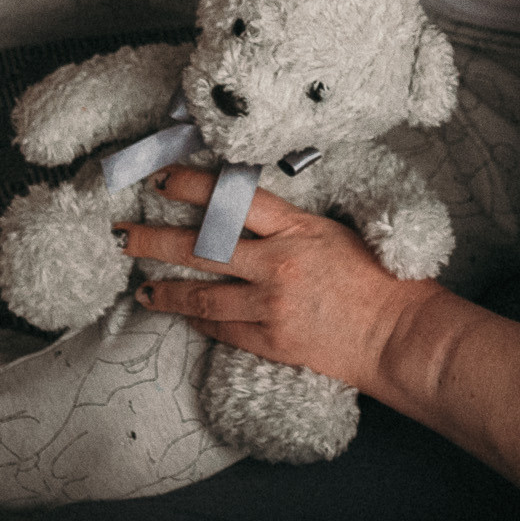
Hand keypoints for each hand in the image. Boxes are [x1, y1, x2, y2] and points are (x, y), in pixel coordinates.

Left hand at [121, 169, 434, 389]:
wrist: (396, 333)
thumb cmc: (379, 278)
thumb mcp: (335, 233)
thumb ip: (291, 224)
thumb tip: (248, 212)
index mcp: (298, 229)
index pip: (233, 199)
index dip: (191, 187)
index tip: (161, 180)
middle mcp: (278, 264)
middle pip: (202, 247)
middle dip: (155, 239)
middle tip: (123, 233)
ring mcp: (271, 305)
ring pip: (201, 294)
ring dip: (165, 288)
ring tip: (140, 284)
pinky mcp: (270, 340)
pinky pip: (220, 327)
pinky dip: (196, 318)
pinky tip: (179, 313)